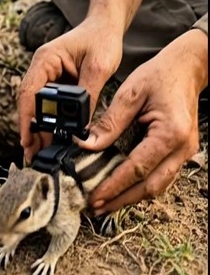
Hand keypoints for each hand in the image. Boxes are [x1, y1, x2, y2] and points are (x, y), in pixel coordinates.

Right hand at [19, 15, 123, 162]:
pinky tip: (52, 140)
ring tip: (39, 155)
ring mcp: (47, 77)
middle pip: (29, 104)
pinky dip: (49, 123)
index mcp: (46, 60)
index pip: (29, 92)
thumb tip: (79, 126)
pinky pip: (49, 107)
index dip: (27, 119)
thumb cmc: (101, 39)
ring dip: (38, 130)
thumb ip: (87, 95)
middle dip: (31, 130)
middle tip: (34, 156)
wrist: (105, 26)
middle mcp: (41, 68)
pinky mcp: (56, 84)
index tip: (28, 140)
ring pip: (37, 108)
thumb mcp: (98, 68)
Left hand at [76, 29, 207, 212]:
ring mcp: (184, 152)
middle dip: (122, 200)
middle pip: (150, 187)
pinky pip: (162, 176)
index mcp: (170, 133)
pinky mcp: (181, 151)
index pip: (137, 169)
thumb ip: (109, 122)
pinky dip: (142, 186)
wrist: (188, 67)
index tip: (94, 197)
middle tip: (96, 207)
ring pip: (158, 186)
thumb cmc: (161, 75)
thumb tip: (87, 145)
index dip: (114, 186)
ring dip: (131, 197)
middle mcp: (182, 148)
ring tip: (106, 203)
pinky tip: (123, 188)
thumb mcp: (130, 93)